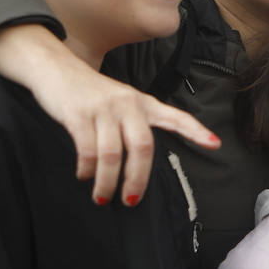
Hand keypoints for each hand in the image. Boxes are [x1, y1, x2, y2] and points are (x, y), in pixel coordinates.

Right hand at [31, 60, 219, 204]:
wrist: (54, 67)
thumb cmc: (89, 93)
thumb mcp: (119, 102)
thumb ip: (134, 124)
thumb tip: (139, 164)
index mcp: (142, 103)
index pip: (175, 116)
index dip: (195, 131)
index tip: (214, 143)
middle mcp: (128, 104)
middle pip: (143, 146)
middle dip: (137, 179)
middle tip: (131, 201)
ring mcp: (104, 108)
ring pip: (113, 154)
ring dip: (108, 181)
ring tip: (103, 197)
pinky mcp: (79, 113)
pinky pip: (87, 150)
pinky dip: (86, 169)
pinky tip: (84, 176)